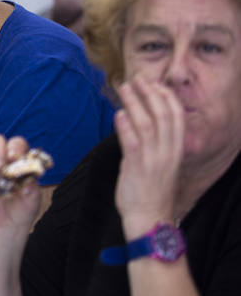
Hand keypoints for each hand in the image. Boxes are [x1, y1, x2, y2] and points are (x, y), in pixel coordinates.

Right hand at [0, 128, 38, 229]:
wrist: (5, 222)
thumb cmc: (21, 207)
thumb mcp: (32, 200)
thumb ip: (32, 189)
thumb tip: (29, 180)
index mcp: (17, 159)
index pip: (16, 144)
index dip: (16, 148)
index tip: (15, 159)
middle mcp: (0, 156)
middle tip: (1, 166)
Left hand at [114, 76, 184, 233]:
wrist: (150, 216)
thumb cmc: (151, 190)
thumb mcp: (159, 162)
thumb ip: (150, 143)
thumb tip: (133, 122)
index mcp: (176, 149)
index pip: (177, 116)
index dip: (166, 97)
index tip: (154, 84)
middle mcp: (168, 151)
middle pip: (162, 114)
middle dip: (150, 93)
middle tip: (137, 79)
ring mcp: (153, 158)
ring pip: (146, 123)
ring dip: (134, 103)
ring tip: (124, 88)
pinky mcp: (137, 166)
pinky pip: (132, 141)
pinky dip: (125, 125)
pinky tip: (119, 114)